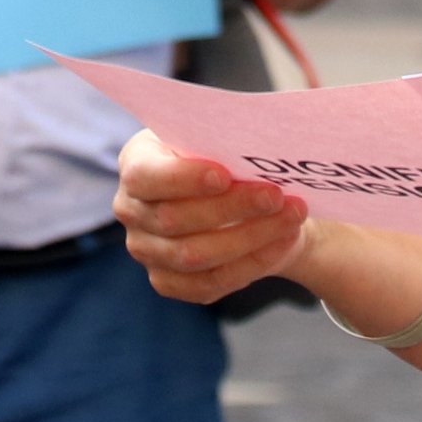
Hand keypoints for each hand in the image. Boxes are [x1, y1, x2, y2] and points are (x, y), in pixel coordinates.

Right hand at [114, 128, 308, 304]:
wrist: (232, 197)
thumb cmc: (221, 156)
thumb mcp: (214, 138)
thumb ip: (220, 142)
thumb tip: (249, 150)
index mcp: (135, 166)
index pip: (145, 177)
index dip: (183, 179)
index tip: (224, 175)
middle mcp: (131, 211)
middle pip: (175, 219)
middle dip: (231, 207)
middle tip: (276, 195)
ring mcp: (146, 251)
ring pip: (195, 255)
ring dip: (250, 237)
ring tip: (290, 217)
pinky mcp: (167, 282)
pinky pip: (209, 283)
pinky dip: (251, 264)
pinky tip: (281, 242)